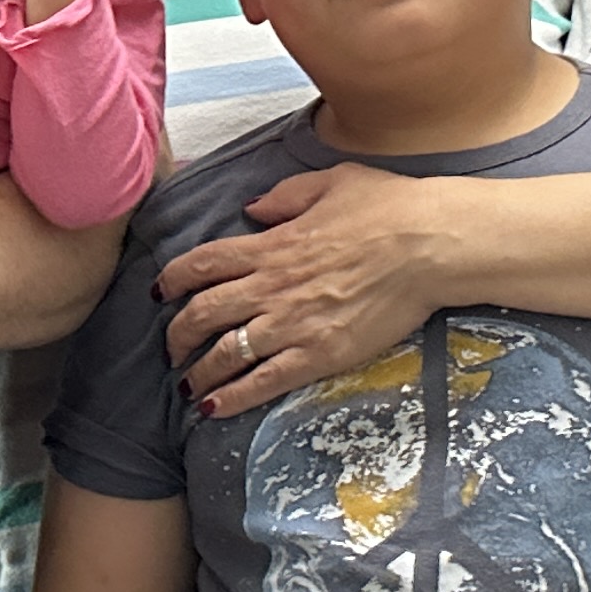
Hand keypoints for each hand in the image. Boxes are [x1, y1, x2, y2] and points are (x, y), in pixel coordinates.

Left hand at [154, 164, 462, 416]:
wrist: (430, 244)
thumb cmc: (390, 207)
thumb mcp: (333, 182)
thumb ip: (286, 195)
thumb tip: (253, 208)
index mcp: (272, 244)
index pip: (203, 263)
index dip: (172, 279)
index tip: (160, 292)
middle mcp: (271, 286)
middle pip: (202, 313)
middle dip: (176, 334)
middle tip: (171, 347)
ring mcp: (292, 323)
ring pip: (224, 353)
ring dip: (197, 372)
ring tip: (187, 387)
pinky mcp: (318, 354)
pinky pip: (263, 381)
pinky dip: (232, 398)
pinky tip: (213, 409)